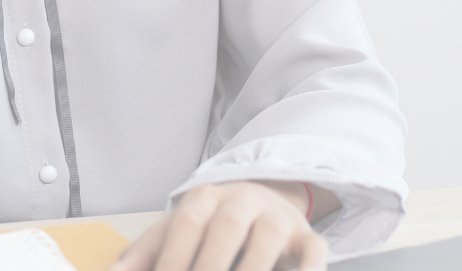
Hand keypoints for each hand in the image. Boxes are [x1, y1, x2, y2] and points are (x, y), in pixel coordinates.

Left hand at [114, 181, 326, 270]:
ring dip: (253, 269)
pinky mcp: (307, 236)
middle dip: (209, 266)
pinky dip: (309, 270)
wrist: (267, 197)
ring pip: (269, 236)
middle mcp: (243, 201)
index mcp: (206, 198)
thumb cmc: (212, 225)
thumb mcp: (177, 231)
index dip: (172, 258)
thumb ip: (147, 254)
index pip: (186, 224)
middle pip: (226, 227)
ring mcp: (277, 217)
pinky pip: (314, 250)